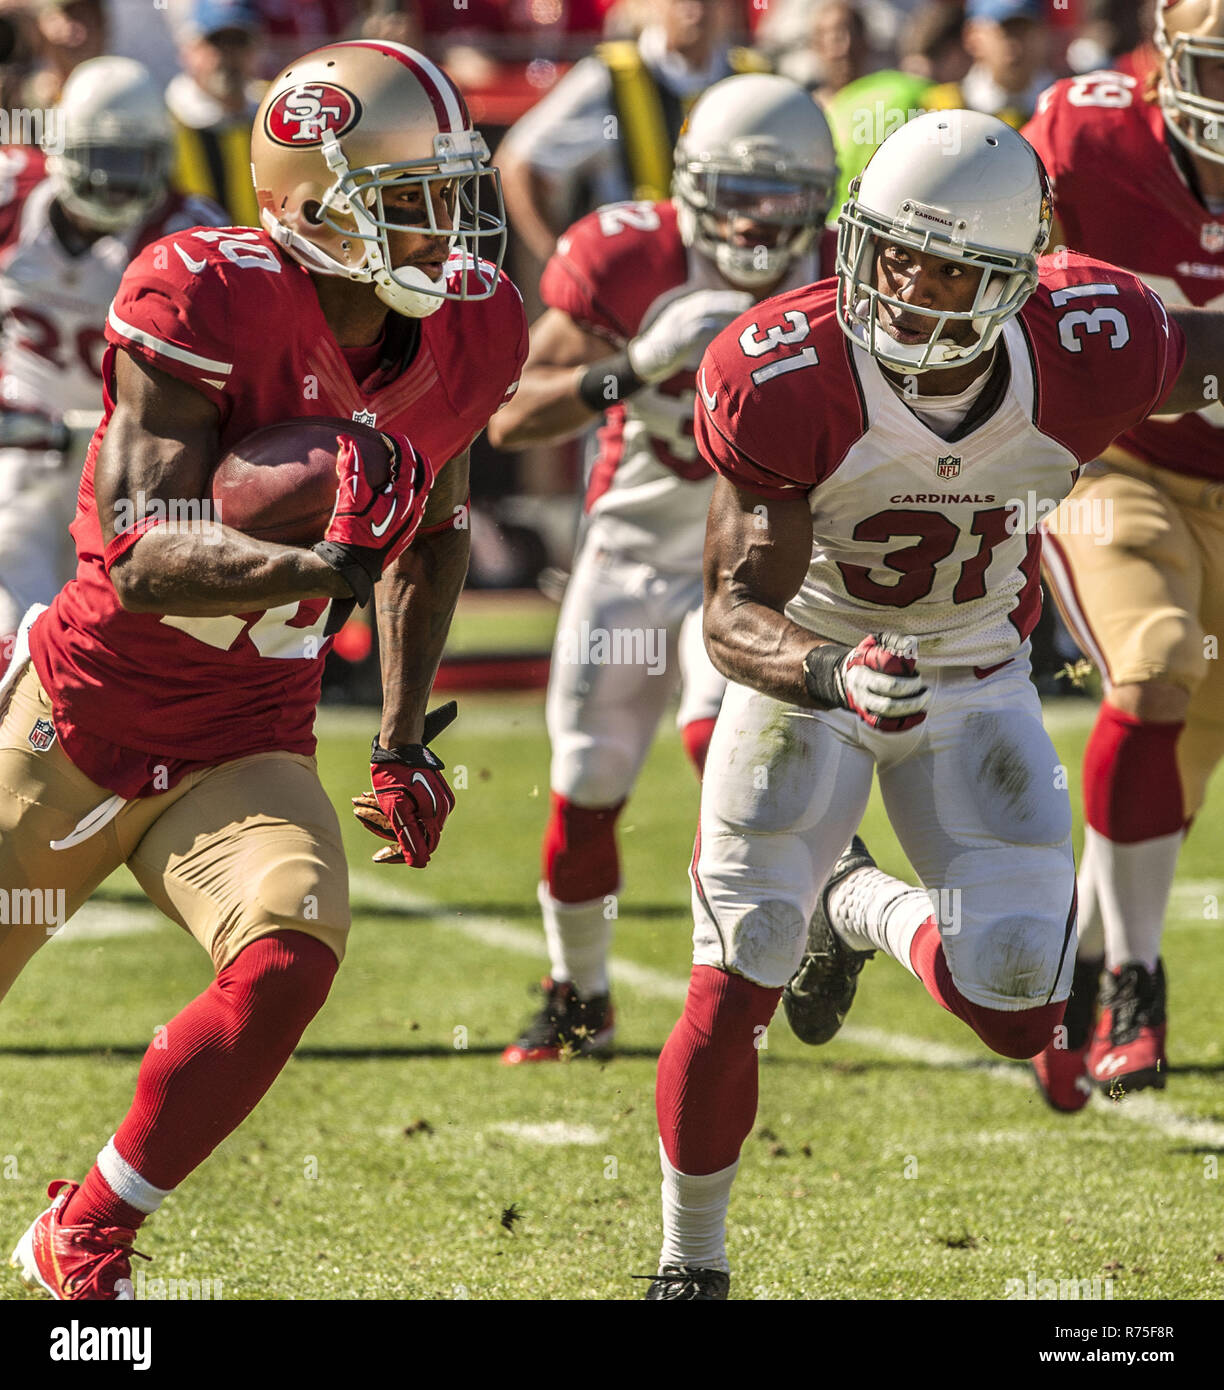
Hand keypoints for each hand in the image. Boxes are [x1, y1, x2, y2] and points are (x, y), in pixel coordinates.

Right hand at [313, 431, 434, 605]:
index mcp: (404, 499)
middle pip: (425, 475)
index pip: (409, 463)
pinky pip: (415, 506)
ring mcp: (412, 523)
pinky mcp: (406, 533)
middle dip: (416, 458)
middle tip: (404, 447)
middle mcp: (414, 511)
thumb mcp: (348, 496)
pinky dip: (409, 492)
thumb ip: (350, 465)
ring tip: (400, 466)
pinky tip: (395, 492)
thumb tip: (346, 439)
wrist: (351, 568)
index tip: (391, 436)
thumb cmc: (350, 532)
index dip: (399, 445)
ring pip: (422, 492)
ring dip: (414, 476)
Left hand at [351, 702, 457, 866]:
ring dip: (387, 817)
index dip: (399, 855)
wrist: (398, 743)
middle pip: (416, 833)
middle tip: (362, 815)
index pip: (423, 848)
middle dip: (387, 829)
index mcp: (436, 814)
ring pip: (412, 820)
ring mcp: (439, 799)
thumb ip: (408, 837)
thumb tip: (419, 863)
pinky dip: (395, 807)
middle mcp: (442, 808)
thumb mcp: (396, 809)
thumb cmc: (393, 775)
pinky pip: (413, 808)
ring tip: (365, 802)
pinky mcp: (432, 791)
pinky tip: (377, 797)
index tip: (377, 856)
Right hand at [627, 288, 752, 383]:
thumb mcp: (677, 333)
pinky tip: (730, 332)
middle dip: (730, 301)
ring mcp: (678, 324)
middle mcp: (679, 313)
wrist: (643, 362)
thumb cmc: (663, 352)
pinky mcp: (678, 338)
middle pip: (708, 302)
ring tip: (745, 316)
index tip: (744, 299)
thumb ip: (695, 328)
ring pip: (706, 312)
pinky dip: (716, 329)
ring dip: (727, 312)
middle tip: (750, 304)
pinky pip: (701, 330)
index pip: (706, 298)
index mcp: (679, 309)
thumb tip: (719, 331)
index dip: (726, 297)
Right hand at [803, 633, 929, 731]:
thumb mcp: (874, 643)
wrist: (845, 677)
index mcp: (863, 676)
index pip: (888, 685)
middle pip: (889, 706)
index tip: (918, 678)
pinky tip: (918, 717)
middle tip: (925, 692)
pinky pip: (886, 726)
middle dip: (912, 702)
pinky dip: (904, 724)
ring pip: (888, 718)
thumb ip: (893, 641)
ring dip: (909, 713)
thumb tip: (911, 645)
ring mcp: (864, 709)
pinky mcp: (868, 718)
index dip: (908, 685)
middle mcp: (862, 696)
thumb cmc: (864, 657)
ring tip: (924, 704)